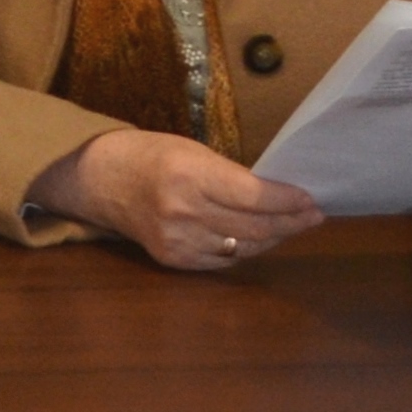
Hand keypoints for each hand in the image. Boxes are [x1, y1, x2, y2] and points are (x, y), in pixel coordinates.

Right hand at [27, 127, 324, 270]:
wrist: (100, 179)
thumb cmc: (151, 156)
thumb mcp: (193, 151)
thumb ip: (231, 176)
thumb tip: (279, 197)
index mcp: (189, 175)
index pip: (254, 197)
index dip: (288, 202)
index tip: (311, 200)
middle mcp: (183, 211)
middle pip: (254, 226)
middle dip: (290, 222)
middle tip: (312, 215)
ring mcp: (177, 240)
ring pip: (243, 247)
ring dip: (272, 238)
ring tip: (290, 226)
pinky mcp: (172, 259)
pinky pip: (223, 260)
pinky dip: (243, 250)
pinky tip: (256, 238)